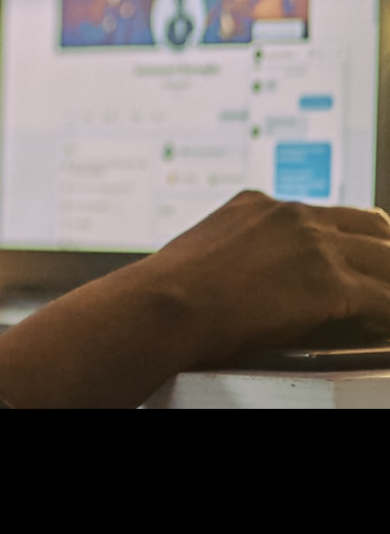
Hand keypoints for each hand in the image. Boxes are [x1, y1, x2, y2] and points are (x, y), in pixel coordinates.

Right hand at [134, 189, 389, 363]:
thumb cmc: (170, 294)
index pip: (326, 214)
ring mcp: (314, 246)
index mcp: (260, 205)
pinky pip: (386, 299)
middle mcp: (292, 215)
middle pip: (370, 226)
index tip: (358, 253)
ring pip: (386, 260)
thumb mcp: (204, 251)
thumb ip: (235, 252)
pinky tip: (385, 328)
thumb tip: (244, 278)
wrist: (165, 304)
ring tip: (387, 304)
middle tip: (387, 276)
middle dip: (384, 252)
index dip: (351, 237)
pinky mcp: (329, 283)